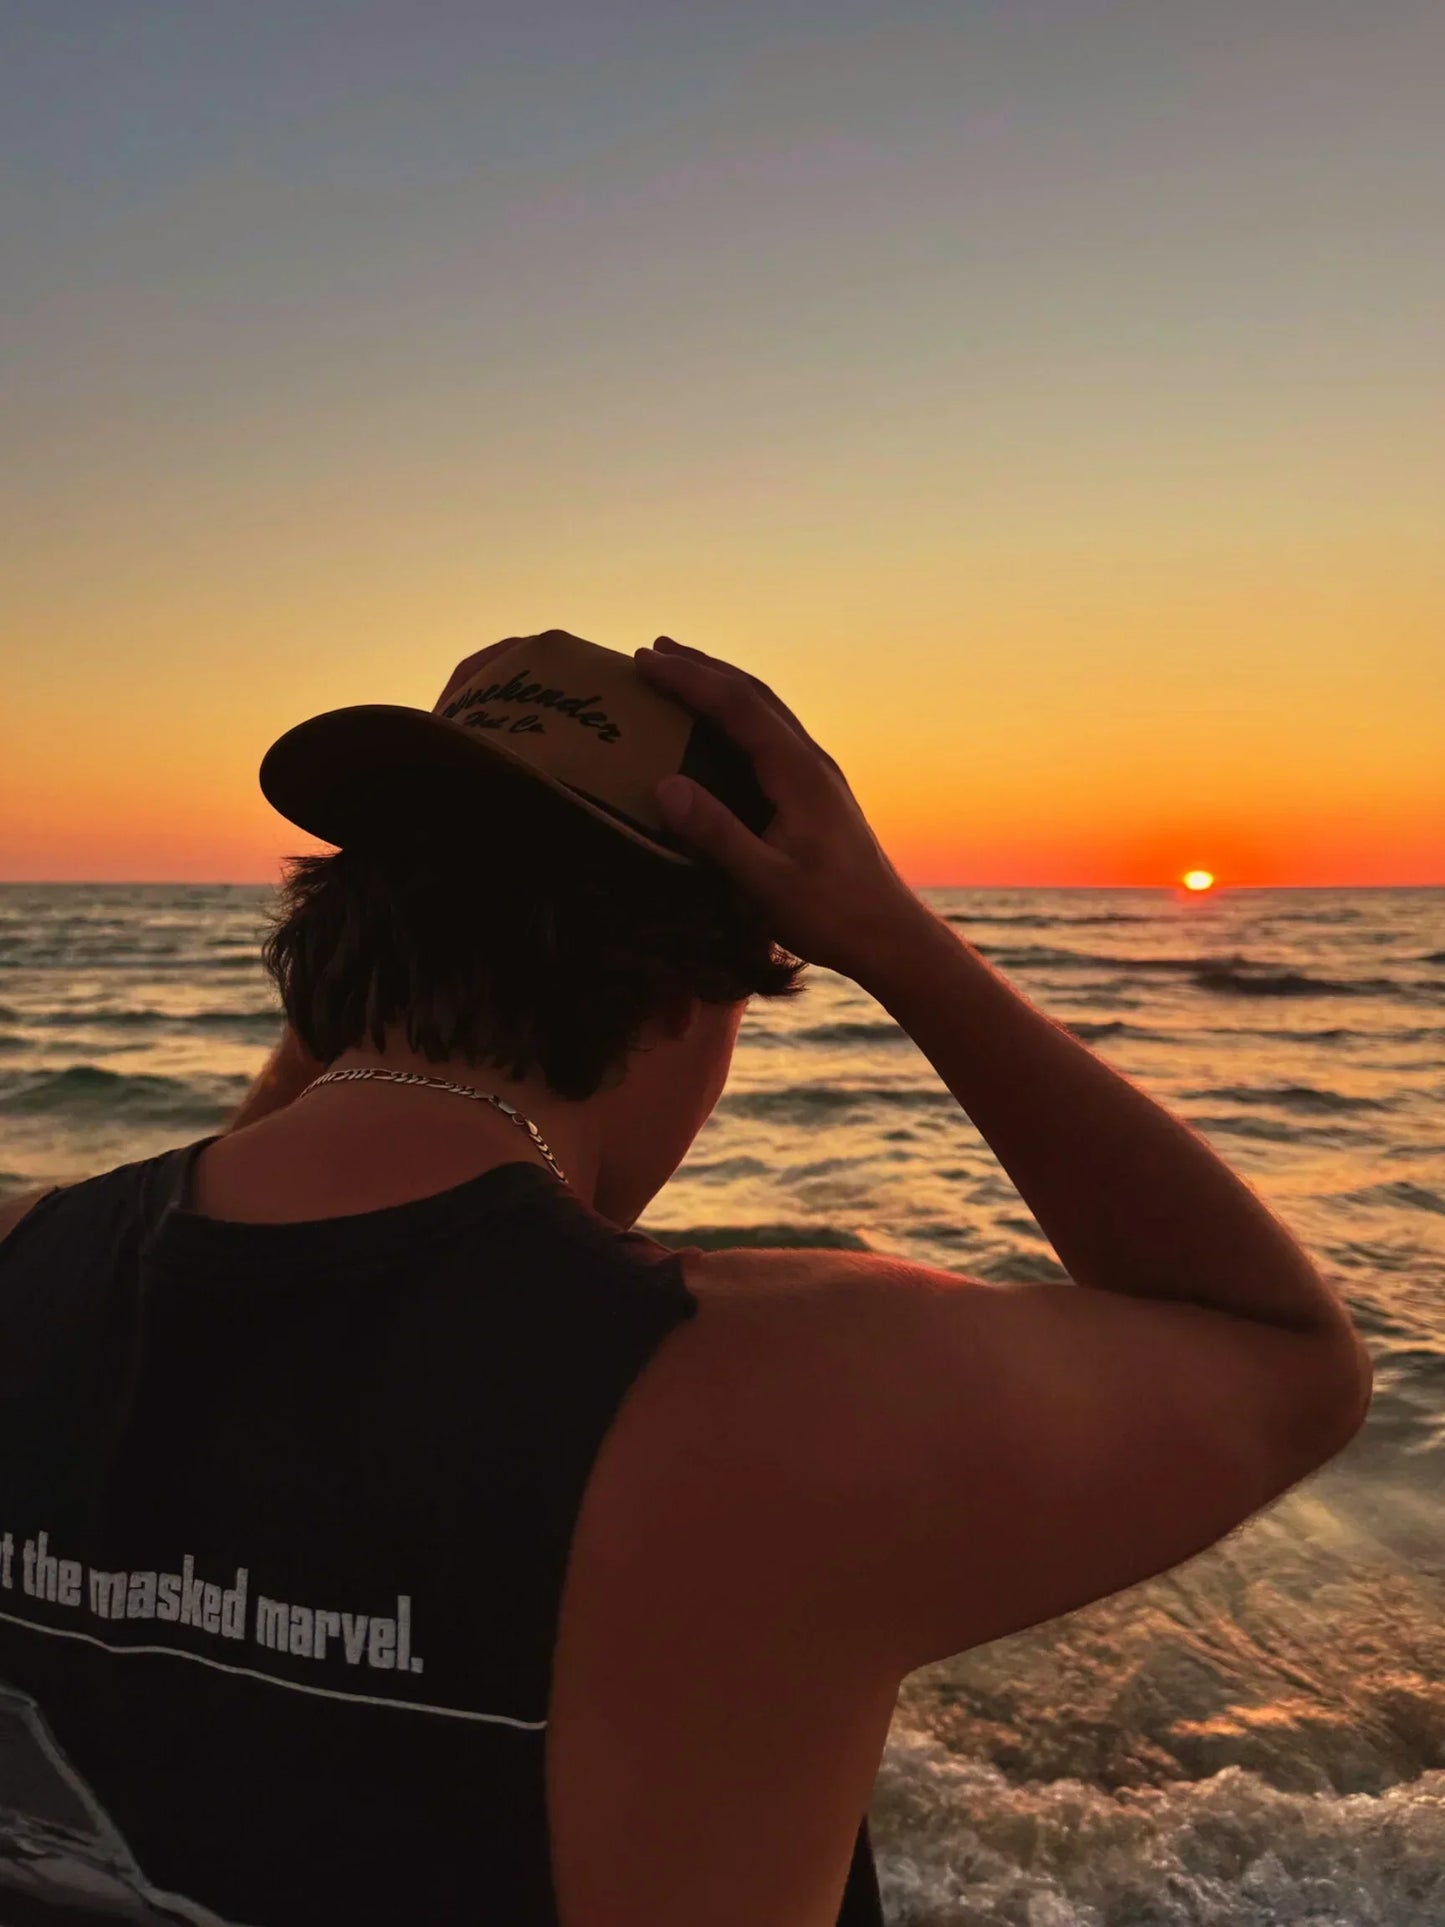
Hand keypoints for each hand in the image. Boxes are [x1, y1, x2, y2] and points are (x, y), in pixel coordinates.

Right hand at [634, 636, 927, 981]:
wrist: (889, 935)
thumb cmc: (830, 914)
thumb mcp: (765, 883)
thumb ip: (716, 834)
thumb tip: (664, 785)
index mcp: (798, 773)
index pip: (736, 705)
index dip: (688, 679)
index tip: (644, 660)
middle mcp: (811, 761)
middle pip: (754, 694)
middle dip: (703, 668)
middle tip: (655, 650)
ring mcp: (818, 775)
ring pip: (767, 710)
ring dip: (722, 686)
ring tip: (683, 673)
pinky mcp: (818, 793)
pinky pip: (772, 734)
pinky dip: (738, 715)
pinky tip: (723, 728)